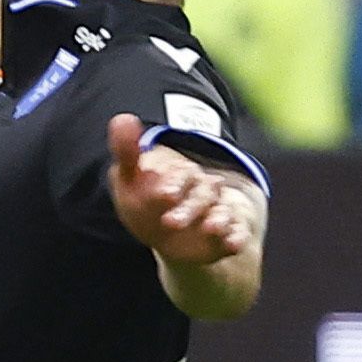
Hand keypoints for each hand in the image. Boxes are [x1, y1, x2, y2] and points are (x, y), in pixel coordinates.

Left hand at [106, 114, 251, 266]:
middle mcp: (204, 191)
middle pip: (203, 194)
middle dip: (189, 208)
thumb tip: (122, 117)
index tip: (162, 194)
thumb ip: (128, 153)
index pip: (182, 174)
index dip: (174, 182)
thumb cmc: (147, 206)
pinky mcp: (229, 234)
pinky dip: (238, 237)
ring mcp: (219, 211)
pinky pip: (238, 232)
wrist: (170, 239)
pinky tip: (234, 244)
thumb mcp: (131, 182)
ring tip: (211, 228)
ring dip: (218, 219)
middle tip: (170, 223)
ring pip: (223, 211)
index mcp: (182, 176)